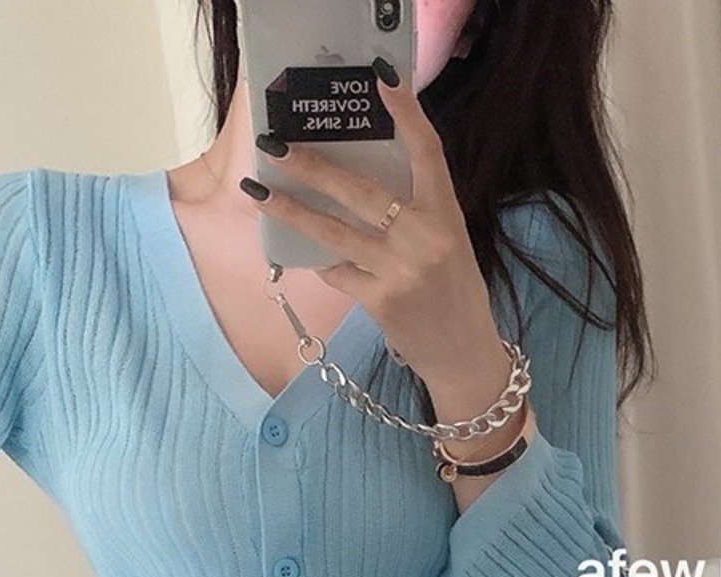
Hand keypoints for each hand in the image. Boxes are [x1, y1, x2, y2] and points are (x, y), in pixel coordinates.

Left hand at [239, 60, 503, 385]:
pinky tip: (305, 254)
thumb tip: (356, 178)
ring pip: (335, 233)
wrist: (462, 352)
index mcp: (446, 213)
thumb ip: (414, 210)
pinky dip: (321, 262)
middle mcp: (426, 237)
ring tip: (258, 191)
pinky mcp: (381, 300)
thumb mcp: (447, 240)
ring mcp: (402, 270)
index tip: (381, 81)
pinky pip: (337, 272)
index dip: (406, 116)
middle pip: (361, 192)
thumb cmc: (452, 290)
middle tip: (276, 146)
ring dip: (291, 211)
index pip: (427, 153)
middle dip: (313, 168)